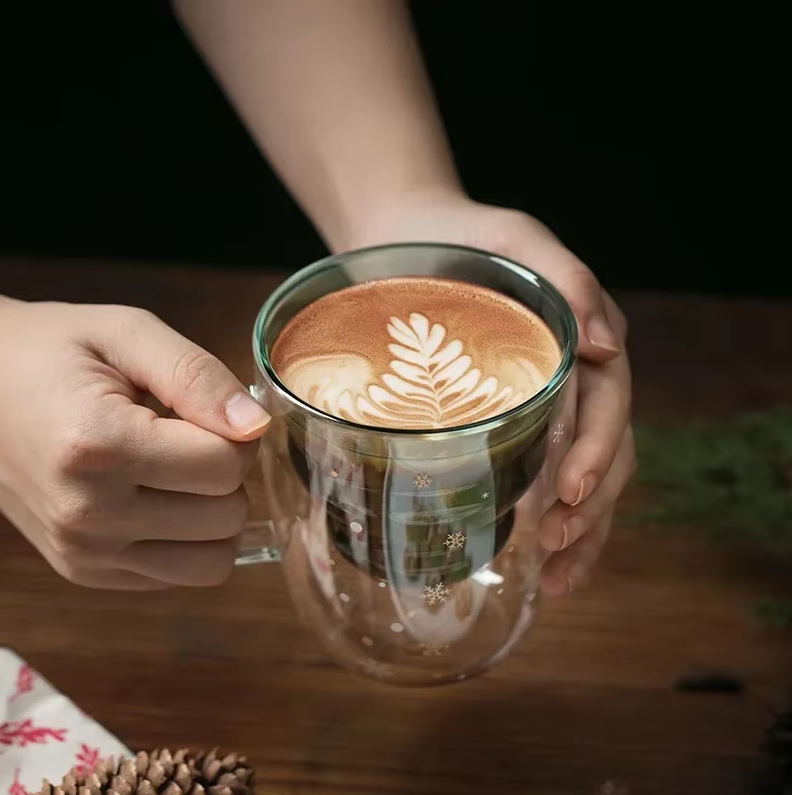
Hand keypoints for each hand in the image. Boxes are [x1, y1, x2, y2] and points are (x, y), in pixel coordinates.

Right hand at [0, 299, 269, 588]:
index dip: (235, 433)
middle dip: (227, 473)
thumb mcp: (126, 333)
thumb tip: (256, 425)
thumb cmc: (53, 353)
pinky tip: (161, 499)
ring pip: (214, 561)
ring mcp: (84, 553)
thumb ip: (197, 375)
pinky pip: (182, 575)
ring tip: (179, 473)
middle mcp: (88, 514)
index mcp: (98, 446)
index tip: (202, 411)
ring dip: (216, 514)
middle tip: (189, 438)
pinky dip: (191, 541)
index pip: (225, 466)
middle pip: (226, 516)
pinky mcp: (86, 573)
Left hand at [347, 191, 634, 594]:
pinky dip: (546, 520)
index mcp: (584, 340)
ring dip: (580, 531)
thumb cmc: (460, 236)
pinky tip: (533, 558)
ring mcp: (545, 404)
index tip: (568, 493)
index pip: (608, 405)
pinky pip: (540, 475)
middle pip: (605, 451)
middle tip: (554, 546)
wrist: (404, 240)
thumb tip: (606, 346)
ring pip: (581, 476)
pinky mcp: (510, 421)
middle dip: (589, 506)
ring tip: (556, 578)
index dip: (596, 452)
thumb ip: (567, 279)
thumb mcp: (515, 239)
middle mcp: (574, 377)